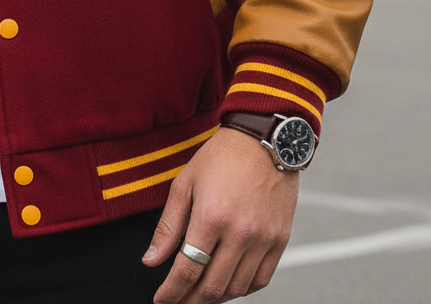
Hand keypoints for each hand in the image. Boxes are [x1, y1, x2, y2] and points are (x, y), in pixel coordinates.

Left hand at [143, 128, 297, 302]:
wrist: (263, 141)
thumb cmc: (220, 158)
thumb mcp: (184, 184)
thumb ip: (167, 227)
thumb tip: (151, 261)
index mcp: (211, 217)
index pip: (188, 270)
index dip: (172, 291)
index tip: (162, 299)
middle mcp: (240, 233)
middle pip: (213, 286)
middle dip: (191, 299)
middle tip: (178, 300)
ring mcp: (264, 239)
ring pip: (237, 288)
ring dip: (216, 297)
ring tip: (199, 293)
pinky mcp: (280, 240)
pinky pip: (261, 279)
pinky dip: (243, 289)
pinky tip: (228, 285)